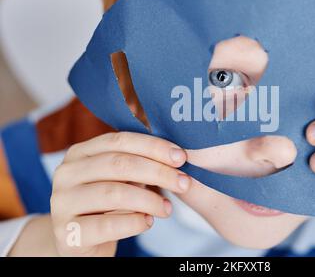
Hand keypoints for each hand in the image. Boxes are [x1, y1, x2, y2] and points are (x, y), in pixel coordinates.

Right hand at [51, 132, 190, 256]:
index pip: (120, 140)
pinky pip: (108, 224)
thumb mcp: (120, 180)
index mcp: (80, 153)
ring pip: (114, 193)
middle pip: (119, 164)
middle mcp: (66, 173)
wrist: (81, 243)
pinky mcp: (67, 233)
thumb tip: (176, 157)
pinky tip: (148, 222)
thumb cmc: (107, 206)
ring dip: (149, 200)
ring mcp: (62, 203)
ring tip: (167, 208)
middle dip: (158, 172)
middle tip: (183, 182)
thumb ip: (138, 165)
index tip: (181, 157)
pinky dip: (134, 222)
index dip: (153, 146)